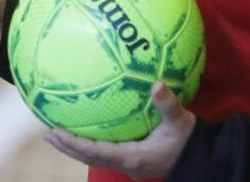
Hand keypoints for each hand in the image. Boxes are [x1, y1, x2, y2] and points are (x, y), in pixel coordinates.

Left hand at [44, 82, 196, 178]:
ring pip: (96, 157)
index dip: (73, 143)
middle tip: (48, 135)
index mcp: (132, 156)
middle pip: (89, 157)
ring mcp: (130, 165)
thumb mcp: (180, 121)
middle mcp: (127, 164)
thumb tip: (156, 84)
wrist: (201, 158)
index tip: (54, 132)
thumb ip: (168, 104)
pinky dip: (92, 144)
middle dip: (67, 146)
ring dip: (77, 147)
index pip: (95, 151)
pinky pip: (107, 153)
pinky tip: (89, 130)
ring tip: (59, 135)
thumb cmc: (189, 141)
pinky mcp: (135, 161)